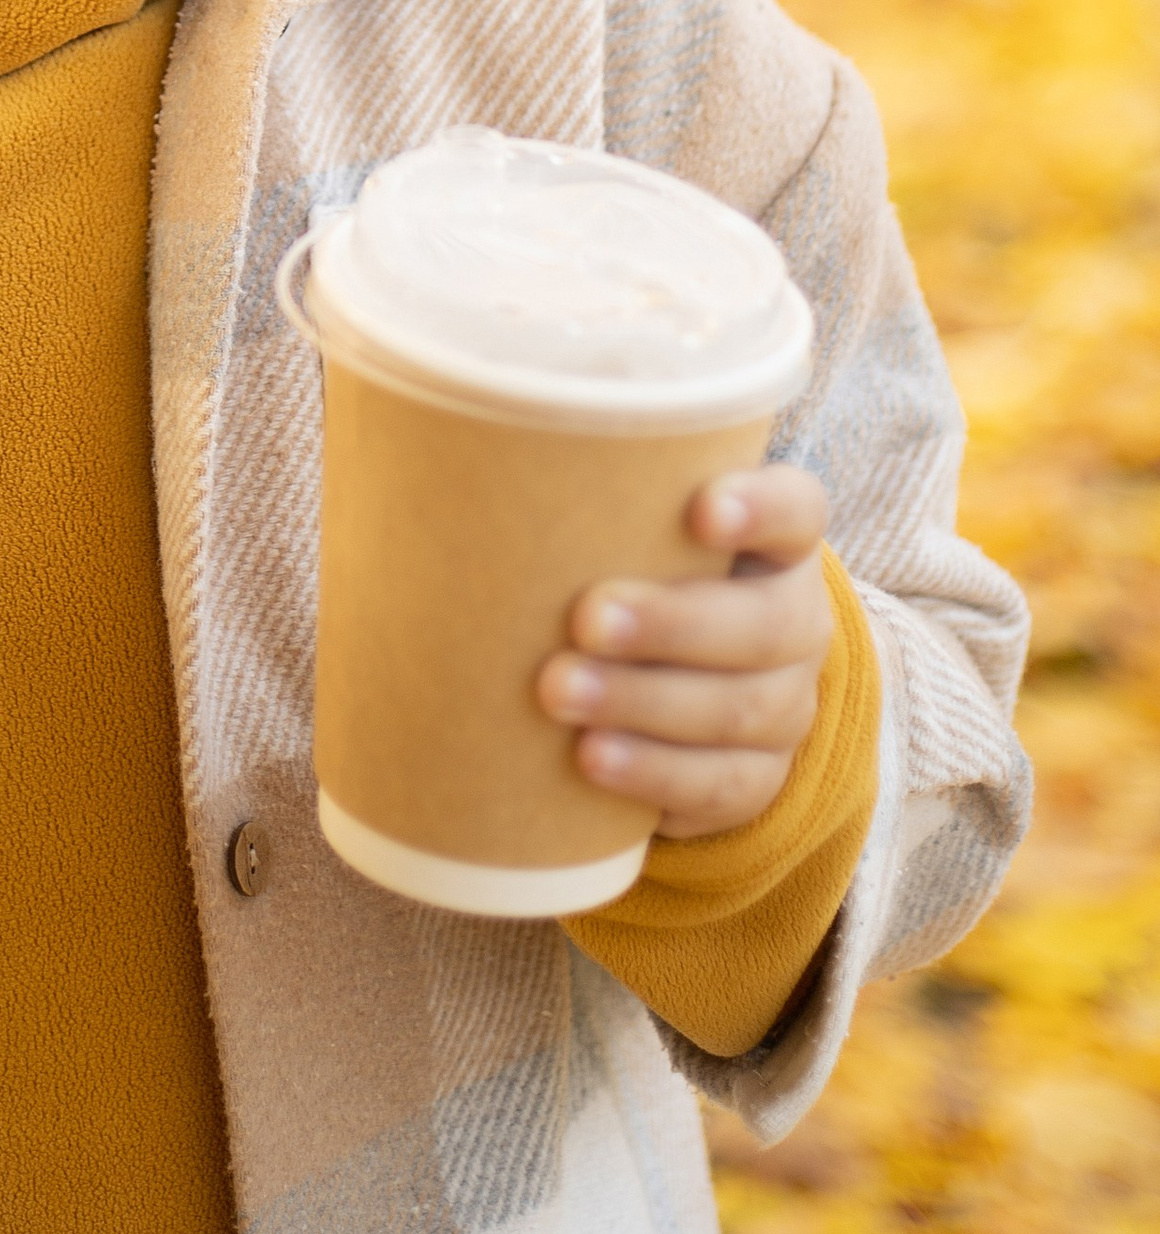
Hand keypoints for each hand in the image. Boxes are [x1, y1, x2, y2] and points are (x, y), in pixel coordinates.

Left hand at [535, 465, 831, 842]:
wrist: (658, 690)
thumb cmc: (611, 570)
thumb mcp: (608, 528)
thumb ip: (564, 492)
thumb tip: (437, 448)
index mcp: (772, 542)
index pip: (795, 509)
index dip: (760, 508)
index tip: (699, 510)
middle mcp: (793, 620)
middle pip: (766, 623)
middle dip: (673, 622)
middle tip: (585, 618)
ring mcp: (783, 706)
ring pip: (740, 709)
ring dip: (644, 702)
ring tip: (557, 692)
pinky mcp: (755, 779)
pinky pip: (719, 785)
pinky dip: (653, 773)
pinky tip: (591, 758)